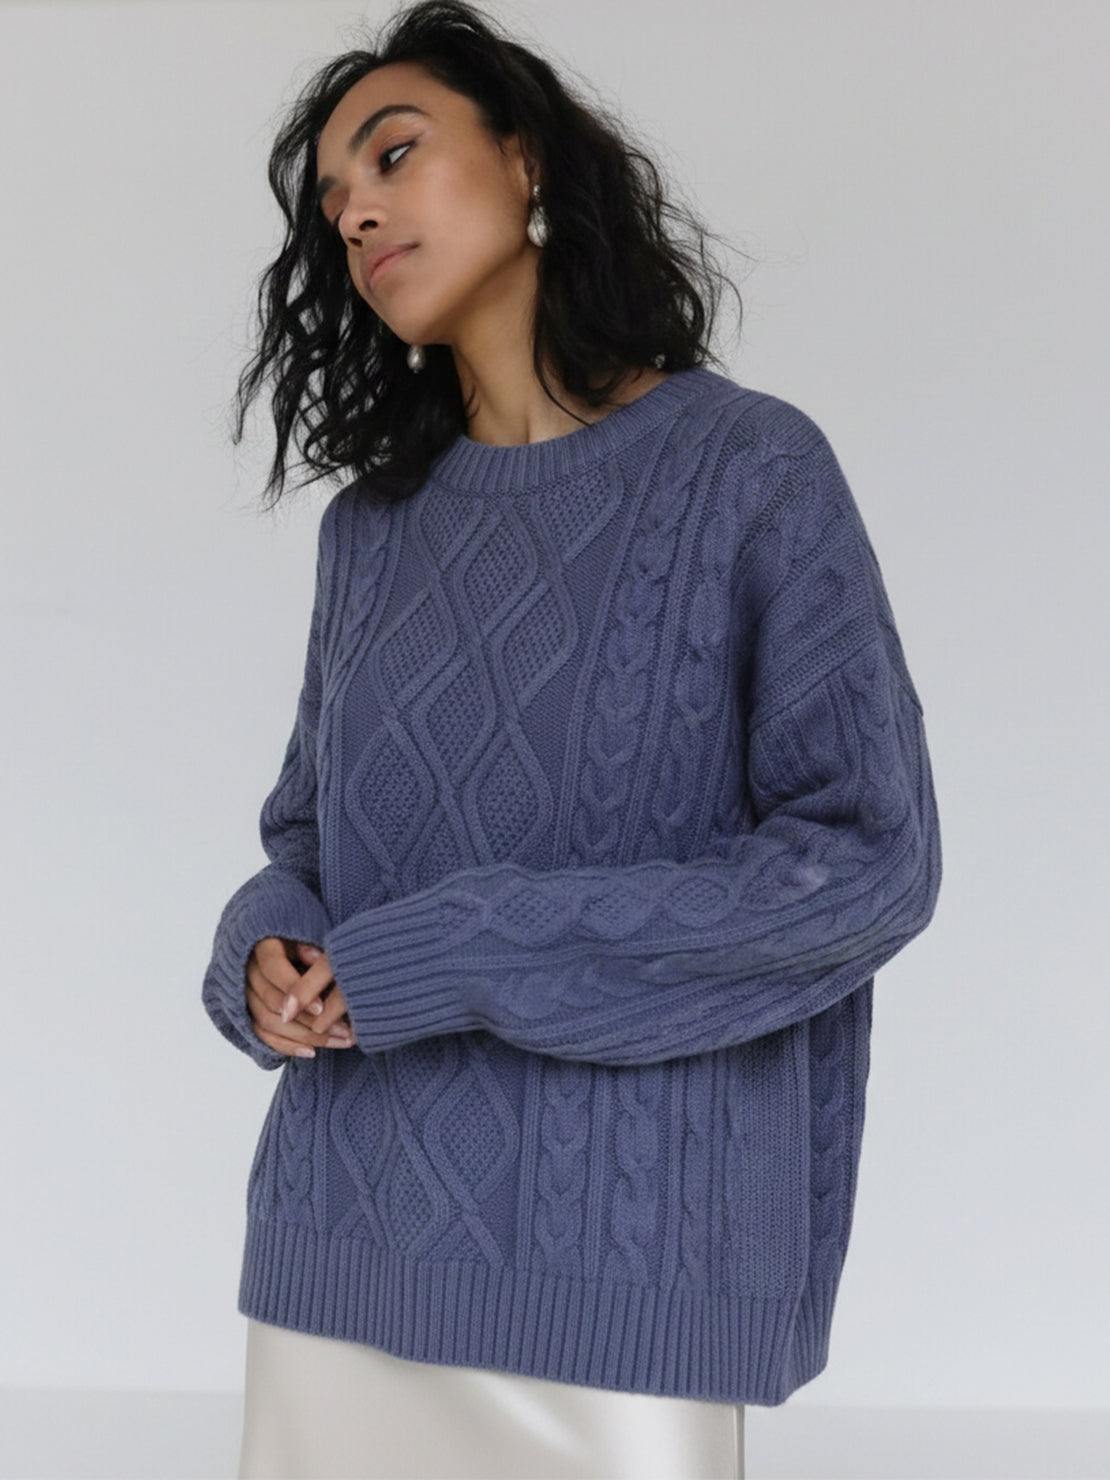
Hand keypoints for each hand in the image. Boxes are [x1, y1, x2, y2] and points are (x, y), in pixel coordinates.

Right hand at [245, 937, 354, 1058]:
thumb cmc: (306, 938)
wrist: (290, 947)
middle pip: (271, 1002)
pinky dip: (287, 1046)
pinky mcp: (249, 1014)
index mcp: (261, 946)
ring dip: (304, 1036)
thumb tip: (317, 958)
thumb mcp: (309, 935)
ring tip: (338, 1041)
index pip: (272, 967)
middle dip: (308, 1020)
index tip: (321, 1008)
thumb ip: (311, 946)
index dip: (294, 988)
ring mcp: (246, 995)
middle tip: (342, 1030)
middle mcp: (247, 971)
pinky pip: (263, 1035)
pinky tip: (312, 1052)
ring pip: (268, 1022)